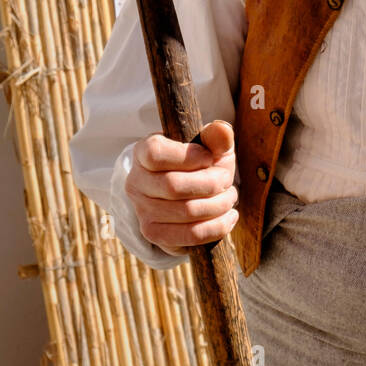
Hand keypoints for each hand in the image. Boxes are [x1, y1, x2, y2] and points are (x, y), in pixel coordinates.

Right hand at [125, 119, 237, 254]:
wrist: (188, 196)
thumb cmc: (199, 165)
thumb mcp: (209, 147)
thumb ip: (216, 137)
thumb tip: (221, 131)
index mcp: (143, 152)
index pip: (155, 154)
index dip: (188, 156)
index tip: (209, 157)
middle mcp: (136, 181)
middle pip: (173, 186)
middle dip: (210, 183)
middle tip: (226, 180)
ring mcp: (142, 210)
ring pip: (185, 212)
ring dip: (218, 205)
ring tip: (229, 197)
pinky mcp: (154, 234)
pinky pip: (190, 235)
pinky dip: (217, 227)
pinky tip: (228, 217)